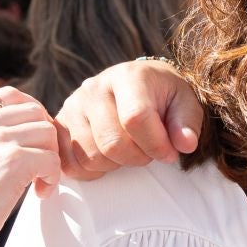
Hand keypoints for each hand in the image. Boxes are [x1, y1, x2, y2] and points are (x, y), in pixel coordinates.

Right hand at [0, 87, 60, 246]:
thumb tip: (33, 123)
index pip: (11, 95)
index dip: (32, 116)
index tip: (33, 144)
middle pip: (36, 112)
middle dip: (46, 139)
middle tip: (41, 167)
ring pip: (48, 133)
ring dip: (52, 159)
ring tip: (38, 183)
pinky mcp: (12, 161)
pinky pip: (52, 158)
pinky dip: (53, 178)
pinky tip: (39, 194)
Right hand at [54, 59, 202, 178]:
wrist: (137, 85)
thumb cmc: (164, 97)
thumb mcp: (186, 104)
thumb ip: (187, 124)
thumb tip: (185, 145)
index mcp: (128, 77)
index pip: (135, 118)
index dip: (156, 145)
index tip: (170, 154)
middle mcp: (93, 88)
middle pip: (112, 142)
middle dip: (138, 157)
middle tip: (149, 151)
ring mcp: (72, 106)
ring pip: (91, 157)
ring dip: (116, 164)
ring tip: (129, 148)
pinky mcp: (58, 125)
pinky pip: (69, 163)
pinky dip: (92, 169)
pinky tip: (108, 155)